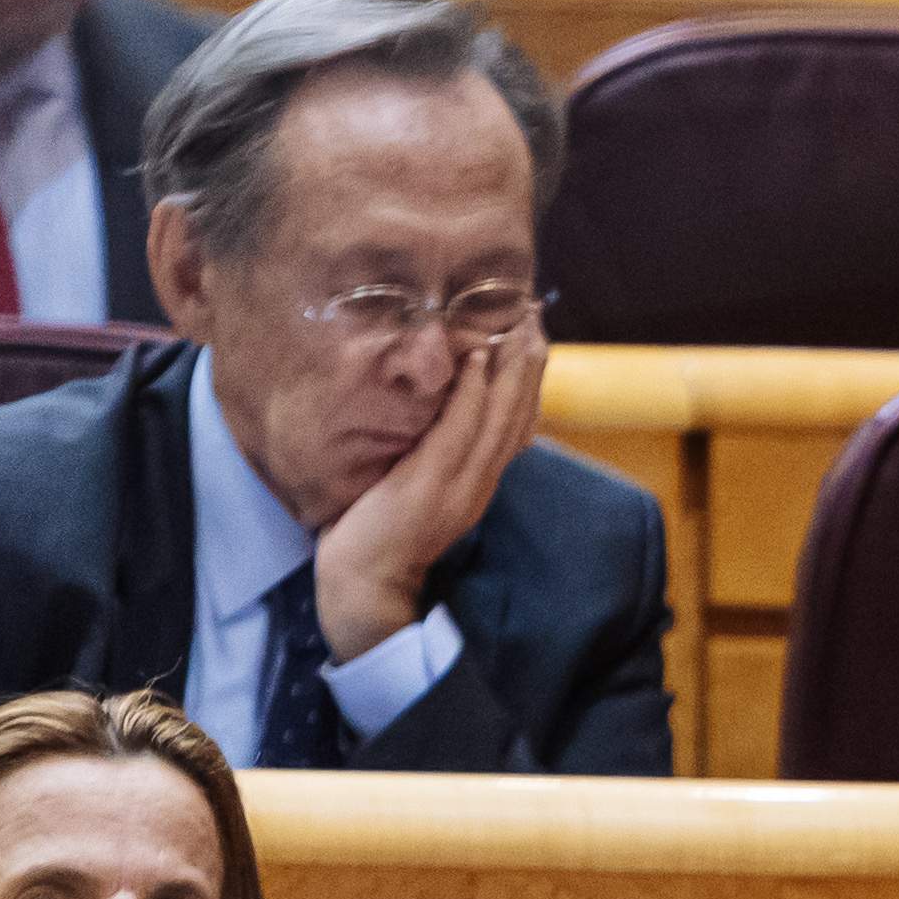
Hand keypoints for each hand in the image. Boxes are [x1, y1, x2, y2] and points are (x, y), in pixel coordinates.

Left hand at [313, 323, 543, 664]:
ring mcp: (460, 483)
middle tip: (535, 317)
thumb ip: (436, 460)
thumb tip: (433, 421)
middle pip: (518, 415)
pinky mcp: (432, 482)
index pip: (517, 426)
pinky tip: (476, 358)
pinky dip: (471, 393)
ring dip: (512, 369)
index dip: (529, 382)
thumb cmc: (380, 534)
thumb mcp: (420, 490)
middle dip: (530, 364)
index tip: (534, 339)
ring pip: (499, 418)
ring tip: (519, 326)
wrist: (363, 581)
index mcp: (480, 483)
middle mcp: (480, 481)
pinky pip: (458, 430)